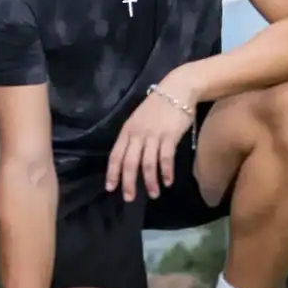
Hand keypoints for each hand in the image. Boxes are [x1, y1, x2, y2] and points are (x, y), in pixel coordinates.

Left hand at [107, 69, 200, 201]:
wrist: (177, 90)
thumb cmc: (158, 106)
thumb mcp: (139, 120)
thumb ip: (134, 137)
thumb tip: (131, 158)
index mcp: (127, 131)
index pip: (115, 155)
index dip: (112, 173)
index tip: (110, 188)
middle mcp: (137, 134)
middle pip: (129, 163)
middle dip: (128, 182)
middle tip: (130, 198)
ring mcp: (153, 135)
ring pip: (147, 164)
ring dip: (150, 181)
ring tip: (153, 194)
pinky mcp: (169, 136)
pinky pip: (165, 158)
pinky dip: (166, 172)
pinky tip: (168, 181)